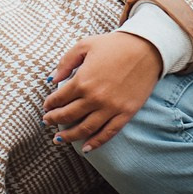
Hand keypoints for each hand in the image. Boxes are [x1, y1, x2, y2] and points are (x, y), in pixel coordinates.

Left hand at [44, 32, 162, 150]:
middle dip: (54, 120)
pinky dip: (96, 143)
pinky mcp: (126, 113)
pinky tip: (86, 148)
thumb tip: (51, 79)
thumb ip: (65, 62)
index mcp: (82, 80)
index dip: (50, 105)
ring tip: (59, 139)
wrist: (147, 48)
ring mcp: (111, 107)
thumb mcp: (84, 45)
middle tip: (47, 122)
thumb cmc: (114, 45)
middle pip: (68, 116)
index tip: (46, 107)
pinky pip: (108, 133)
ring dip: (69, 136)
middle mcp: (94, 98)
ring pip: (85, 129)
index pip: (59, 99)